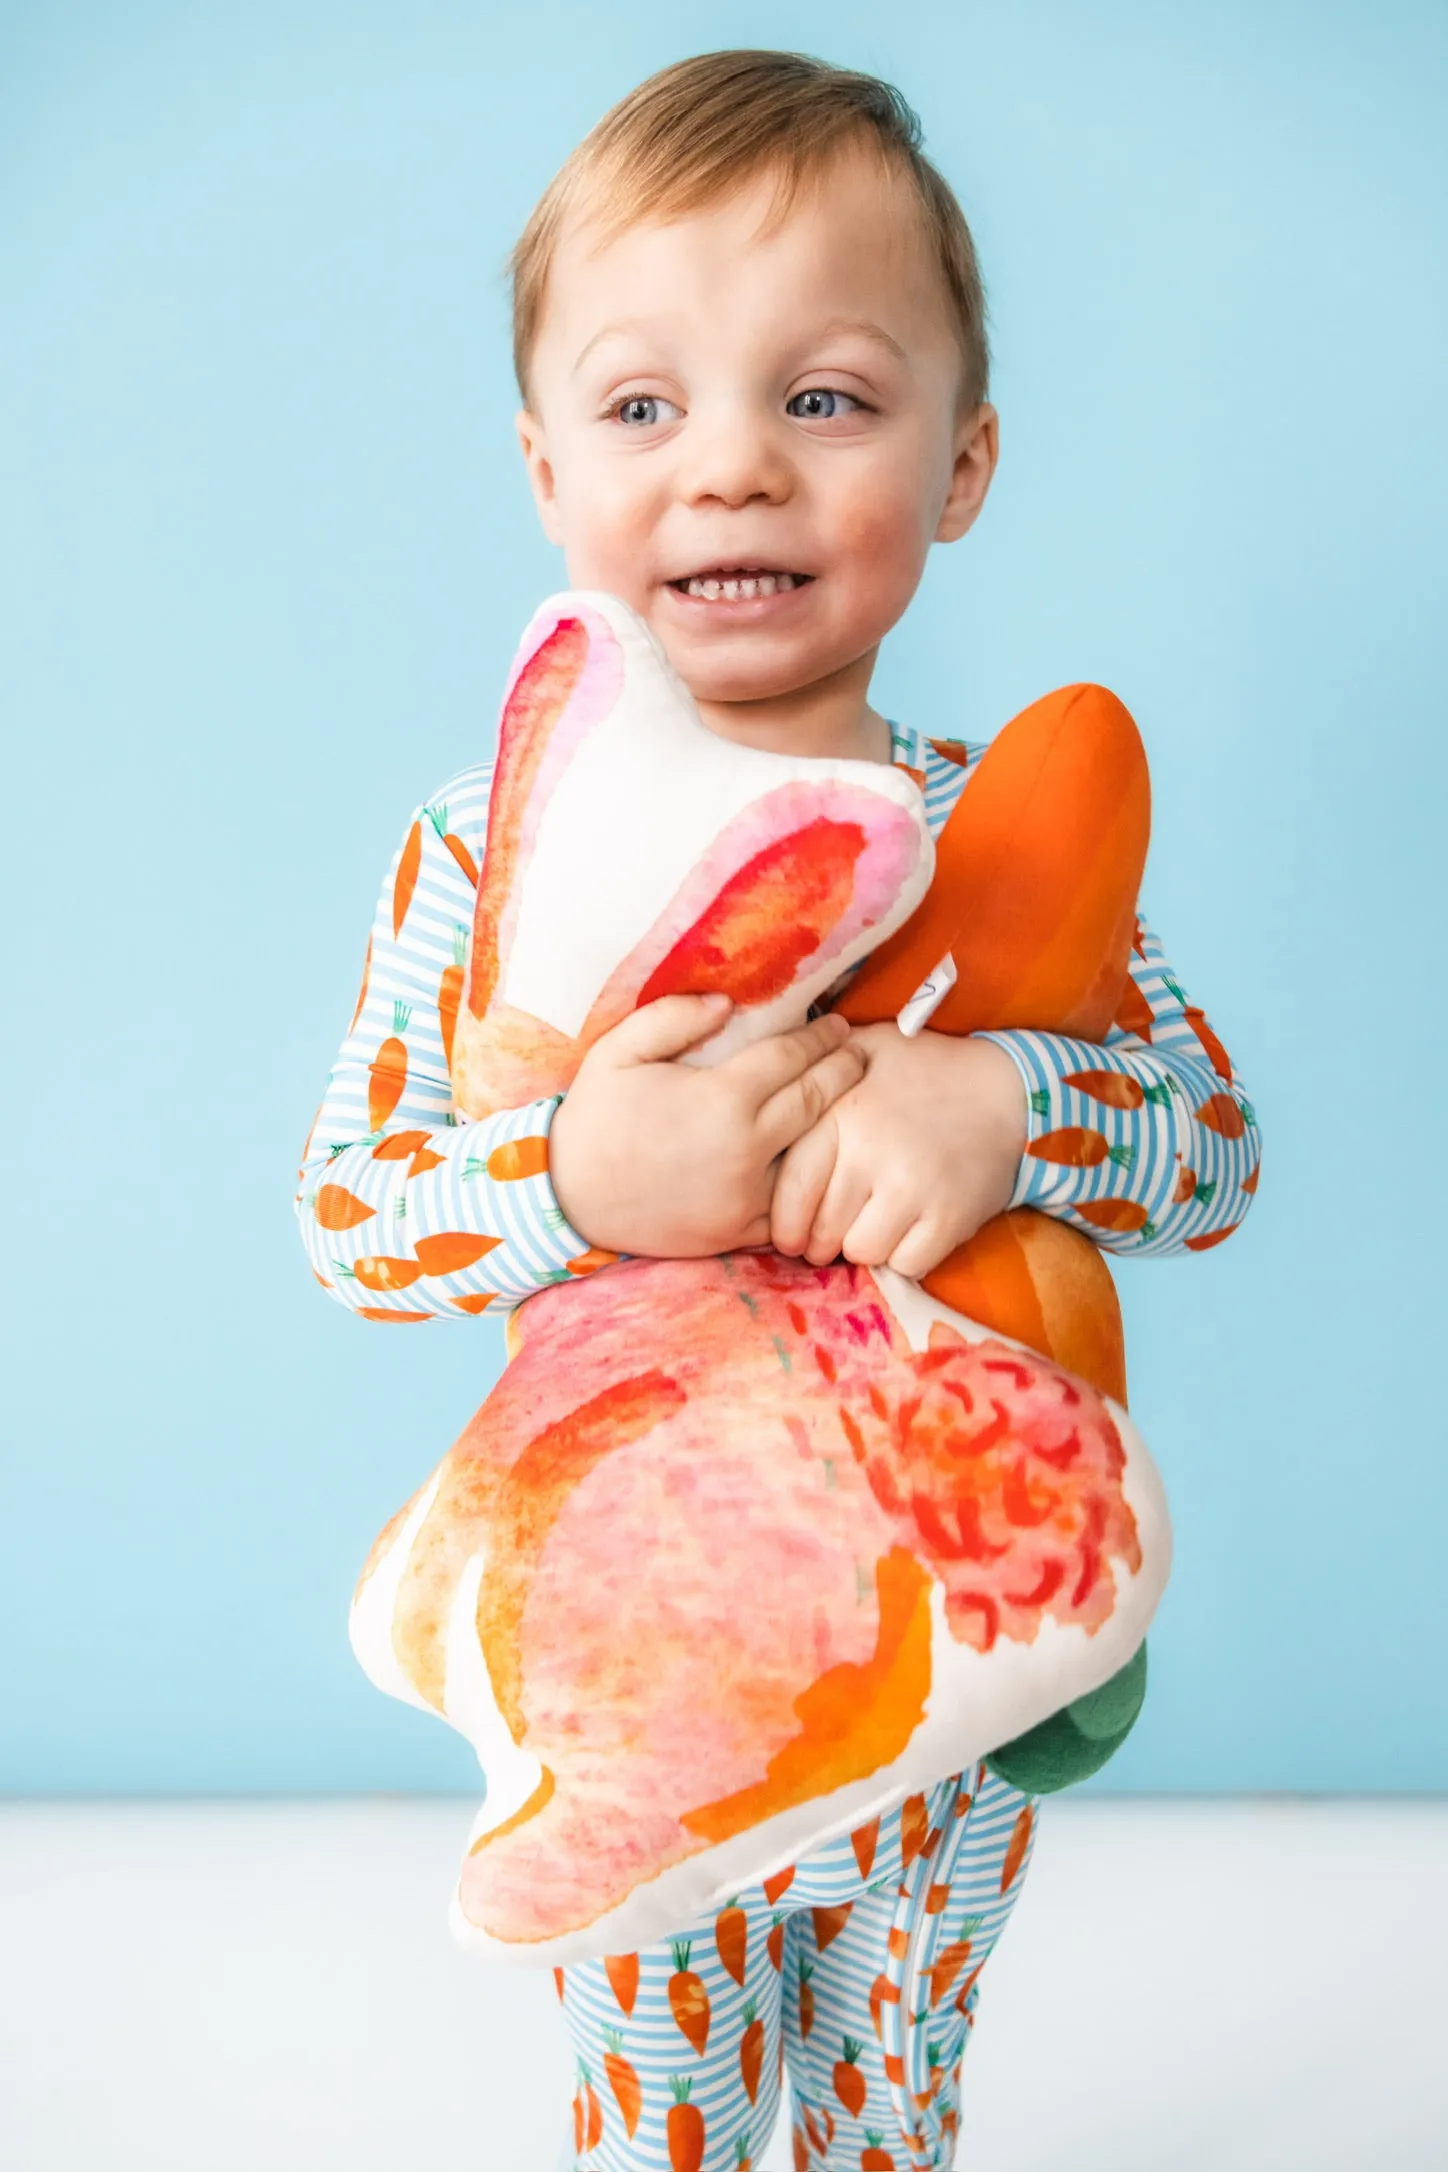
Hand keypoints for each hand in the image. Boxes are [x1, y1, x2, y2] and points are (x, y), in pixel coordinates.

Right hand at [549, 994, 865, 1257]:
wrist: (567, 1200)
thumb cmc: (593, 1119)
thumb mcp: (618, 1052)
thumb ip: (672, 1018)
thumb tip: (727, 1003)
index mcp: (722, 1099)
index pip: (792, 1057)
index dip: (821, 1038)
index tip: (839, 1024)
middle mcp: (746, 1148)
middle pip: (816, 1102)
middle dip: (843, 1072)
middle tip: (860, 1054)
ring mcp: (747, 1195)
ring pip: (812, 1156)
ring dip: (836, 1127)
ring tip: (850, 1102)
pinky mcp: (740, 1230)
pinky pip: (790, 1204)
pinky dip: (809, 1182)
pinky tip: (820, 1162)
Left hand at [769, 1025, 1027, 1277]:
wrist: (1008, 1088)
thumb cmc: (923, 1069)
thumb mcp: (862, 1049)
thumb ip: (812, 1070)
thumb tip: (760, 1089)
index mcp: (842, 1115)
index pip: (792, 1189)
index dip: (785, 1223)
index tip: (789, 1235)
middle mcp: (872, 1153)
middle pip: (821, 1230)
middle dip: (821, 1240)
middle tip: (832, 1233)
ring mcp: (913, 1189)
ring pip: (861, 1252)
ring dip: (864, 1246)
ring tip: (874, 1224)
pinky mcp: (950, 1218)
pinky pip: (906, 1264)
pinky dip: (905, 1255)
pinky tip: (910, 1229)